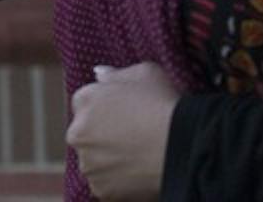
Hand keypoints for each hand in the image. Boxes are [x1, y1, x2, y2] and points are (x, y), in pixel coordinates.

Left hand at [66, 61, 177, 201]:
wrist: (185, 146)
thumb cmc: (167, 106)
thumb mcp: (146, 73)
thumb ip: (117, 74)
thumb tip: (100, 75)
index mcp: (84, 100)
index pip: (86, 105)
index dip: (108, 111)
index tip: (127, 118)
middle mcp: (78, 132)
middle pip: (87, 135)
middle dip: (105, 137)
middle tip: (136, 141)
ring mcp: (88, 164)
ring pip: (96, 162)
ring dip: (110, 161)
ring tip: (140, 159)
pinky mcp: (101, 189)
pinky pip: (108, 185)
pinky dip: (121, 183)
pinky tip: (141, 174)